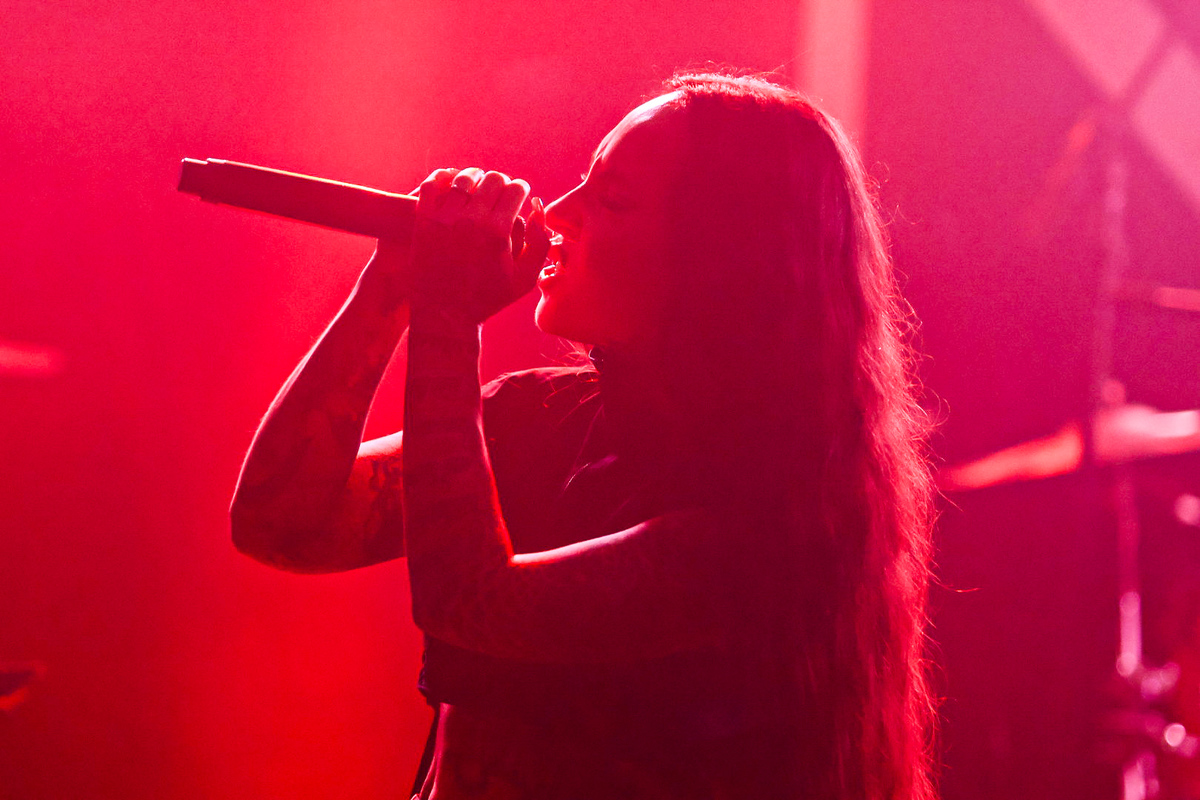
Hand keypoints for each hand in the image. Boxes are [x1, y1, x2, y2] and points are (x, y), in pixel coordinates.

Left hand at [408, 167, 549, 322]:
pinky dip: (444, 178)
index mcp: (497, 233)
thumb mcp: (524, 279)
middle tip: (501, 191)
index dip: (522, 188)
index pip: (515, 189)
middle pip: (492, 179)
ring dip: (475, 178)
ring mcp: (444, 219)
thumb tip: (538, 206)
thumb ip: (540, 242)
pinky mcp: (423, 220)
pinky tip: (452, 185)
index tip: (520, 193)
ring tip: (478, 187)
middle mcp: (470, 221)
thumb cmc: (488, 299)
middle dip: (502, 182)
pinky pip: (432, 184)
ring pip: (464, 177)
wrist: (444, 314)